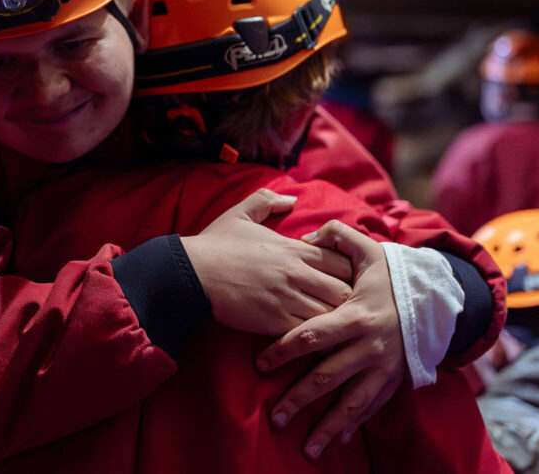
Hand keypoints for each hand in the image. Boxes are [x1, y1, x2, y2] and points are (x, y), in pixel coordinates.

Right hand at [181, 189, 353, 337]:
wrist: (191, 273)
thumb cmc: (215, 244)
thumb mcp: (239, 213)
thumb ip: (267, 201)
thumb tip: (290, 199)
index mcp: (293, 249)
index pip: (342, 261)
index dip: (347, 272)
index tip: (339, 280)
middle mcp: (295, 273)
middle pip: (344, 291)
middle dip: (346, 301)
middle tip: (340, 308)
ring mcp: (286, 298)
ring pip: (329, 315)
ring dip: (331, 321)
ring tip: (329, 326)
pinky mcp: (273, 321)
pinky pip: (306, 333)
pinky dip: (311, 337)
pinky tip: (308, 338)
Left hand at [255, 219, 404, 460]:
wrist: (440, 298)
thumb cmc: (393, 275)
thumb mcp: (368, 250)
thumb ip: (336, 236)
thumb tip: (304, 236)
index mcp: (357, 316)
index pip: (314, 336)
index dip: (284, 350)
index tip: (260, 364)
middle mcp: (370, 347)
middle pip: (327, 378)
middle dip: (299, 399)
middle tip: (275, 417)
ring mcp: (384, 367)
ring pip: (352, 403)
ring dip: (328, 427)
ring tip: (306, 449)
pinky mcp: (395, 379)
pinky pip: (373, 407)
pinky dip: (356, 425)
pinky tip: (339, 440)